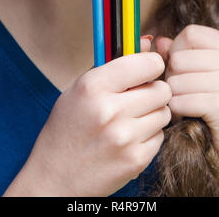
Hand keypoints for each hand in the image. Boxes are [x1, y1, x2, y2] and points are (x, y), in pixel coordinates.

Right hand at [5, 36, 171, 196]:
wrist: (54, 178)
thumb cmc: (66, 128)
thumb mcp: (80, 89)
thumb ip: (116, 64)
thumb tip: (150, 42)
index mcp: (93, 86)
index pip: (147, 64)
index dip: (151, 64)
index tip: (147, 70)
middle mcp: (110, 111)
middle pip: (162, 89)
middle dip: (154, 90)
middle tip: (140, 97)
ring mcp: (125, 138)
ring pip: (164, 113)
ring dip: (153, 114)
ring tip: (131, 119)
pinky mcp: (136, 160)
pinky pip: (160, 136)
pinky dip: (149, 135)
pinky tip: (130, 138)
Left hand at [155, 25, 218, 195]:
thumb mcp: (204, 77)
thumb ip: (181, 55)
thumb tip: (160, 40)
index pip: (190, 33)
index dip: (177, 51)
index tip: (181, 70)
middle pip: (179, 56)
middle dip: (172, 77)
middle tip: (184, 94)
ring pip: (176, 79)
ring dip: (173, 97)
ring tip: (187, 107)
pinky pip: (180, 100)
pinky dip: (177, 111)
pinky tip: (189, 117)